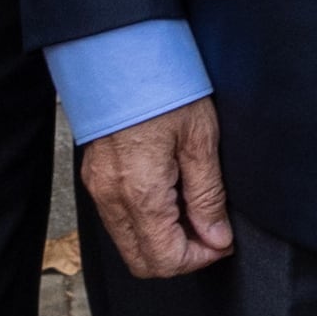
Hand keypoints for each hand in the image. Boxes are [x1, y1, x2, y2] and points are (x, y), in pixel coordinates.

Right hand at [81, 98, 235, 278]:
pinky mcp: (94, 178)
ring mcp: (98, 189)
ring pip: (128, 245)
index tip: (223, 241)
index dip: (200, 259)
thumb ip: (208, 195)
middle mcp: (111, 197)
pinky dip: (145, 224)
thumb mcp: (201, 139)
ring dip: (162, 242)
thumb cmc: (165, 87)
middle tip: (210, 232)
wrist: (122, 53)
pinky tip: (170, 199)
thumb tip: (216, 237)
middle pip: (142, 262)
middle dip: (180, 257)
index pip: (166, 260)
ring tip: (193, 212)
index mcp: (140, 192)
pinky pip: (118, 222)